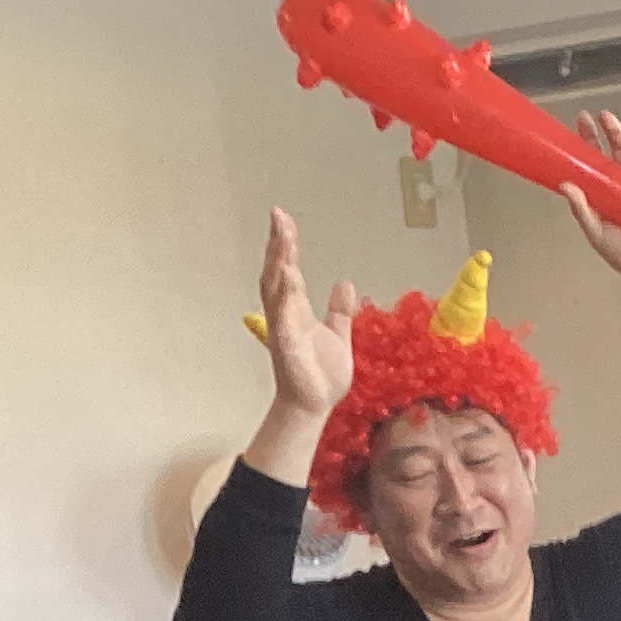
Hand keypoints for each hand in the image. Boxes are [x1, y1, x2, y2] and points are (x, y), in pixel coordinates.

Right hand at [255, 208, 354, 419]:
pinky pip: (282, 318)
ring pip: (276, 289)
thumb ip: (339, 311)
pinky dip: (284, 297)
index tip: (284, 220)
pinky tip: (287, 277)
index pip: (290, 270)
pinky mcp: (286, 346)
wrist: (316, 405)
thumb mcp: (338, 336)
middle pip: (277, 271)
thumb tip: (345, 283)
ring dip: (277, 263)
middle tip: (278, 216)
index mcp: (297, 309)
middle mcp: (285, 314)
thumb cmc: (321, 374)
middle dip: (277, 244)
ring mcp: (283, 328)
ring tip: (282, 239)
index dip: (287, 245)